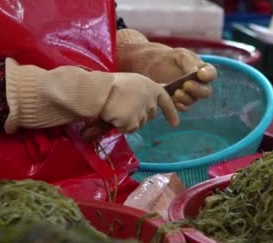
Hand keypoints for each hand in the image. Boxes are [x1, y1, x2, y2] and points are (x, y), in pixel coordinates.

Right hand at [4, 59, 177, 134]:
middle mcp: (150, 99)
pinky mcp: (133, 122)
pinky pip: (129, 129)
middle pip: (150, 115)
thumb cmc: (108, 85)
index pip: (166, 100)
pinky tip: (113, 116)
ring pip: (139, 124)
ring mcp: (143, 111)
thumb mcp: (130, 83)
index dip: (171, 112)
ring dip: (129, 121)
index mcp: (150, 86)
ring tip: (116, 109)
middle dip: (141, 116)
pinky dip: (120, 126)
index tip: (175, 124)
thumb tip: (148, 106)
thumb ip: (141, 93)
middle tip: (124, 107)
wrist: (97, 90)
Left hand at [140, 47, 217, 111]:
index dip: (208, 75)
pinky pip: (184, 107)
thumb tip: (195, 72)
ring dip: (186, 98)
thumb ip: (188, 62)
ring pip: (193, 100)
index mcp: (204, 70)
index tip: (200, 74)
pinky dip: (180, 106)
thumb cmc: (170, 58)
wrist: (154, 66)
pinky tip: (175, 102)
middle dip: (197, 89)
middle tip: (186, 85)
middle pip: (205, 91)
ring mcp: (191, 95)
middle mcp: (200, 85)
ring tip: (177, 92)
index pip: (211, 74)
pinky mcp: (180, 102)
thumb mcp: (180, 55)